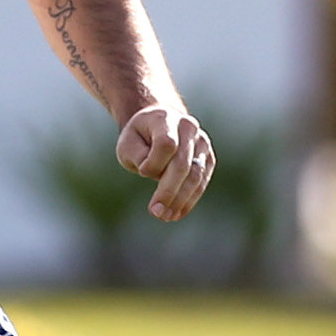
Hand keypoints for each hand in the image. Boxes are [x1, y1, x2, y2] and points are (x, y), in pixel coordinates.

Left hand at [119, 103, 214, 220]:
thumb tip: (155, 174)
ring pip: (195, 175)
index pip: (167, 144)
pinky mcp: (208, 158)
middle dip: (169, 191)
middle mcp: (188, 128)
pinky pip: (201, 181)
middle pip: (183, 164)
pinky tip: (177, 213)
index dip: (154, 162)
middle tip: (156, 212)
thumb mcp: (127, 143)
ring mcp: (202, 143)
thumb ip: (138, 156)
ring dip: (181, 199)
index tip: (141, 172)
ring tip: (166, 216)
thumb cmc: (138, 137)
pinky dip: (189, 199)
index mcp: (165, 119)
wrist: (158, 124)